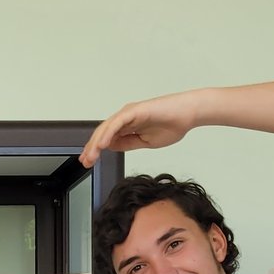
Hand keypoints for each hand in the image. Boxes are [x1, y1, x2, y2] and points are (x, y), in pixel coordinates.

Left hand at [78, 92, 201, 167]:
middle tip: (85, 162)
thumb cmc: (172, 125)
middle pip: (102, 133)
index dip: (96, 150)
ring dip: (96, 143)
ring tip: (91, 156)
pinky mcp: (134, 111)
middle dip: (92, 148)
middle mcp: (125, 117)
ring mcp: (129, 113)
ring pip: (106, 128)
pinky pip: (117, 123)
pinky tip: (102, 145)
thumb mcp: (144, 142)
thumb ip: (128, 143)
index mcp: (127, 125)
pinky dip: (108, 134)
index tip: (89, 162)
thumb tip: (112, 147)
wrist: (187, 115)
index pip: (106, 138)